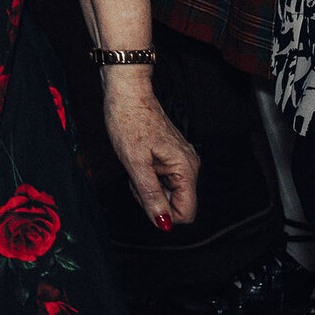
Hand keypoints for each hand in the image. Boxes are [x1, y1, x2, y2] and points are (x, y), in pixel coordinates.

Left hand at [102, 74, 200, 230]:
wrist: (126, 91)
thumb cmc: (129, 120)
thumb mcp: (135, 162)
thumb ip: (150, 194)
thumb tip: (163, 223)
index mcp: (186, 169)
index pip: (186, 212)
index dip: (163, 213)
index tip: (142, 196)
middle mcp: (189, 165)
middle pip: (176, 202)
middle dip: (153, 198)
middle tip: (133, 177)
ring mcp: (180, 159)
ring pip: (168, 190)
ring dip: (148, 186)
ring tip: (134, 166)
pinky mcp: (170, 154)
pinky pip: (163, 177)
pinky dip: (148, 175)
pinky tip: (137, 161)